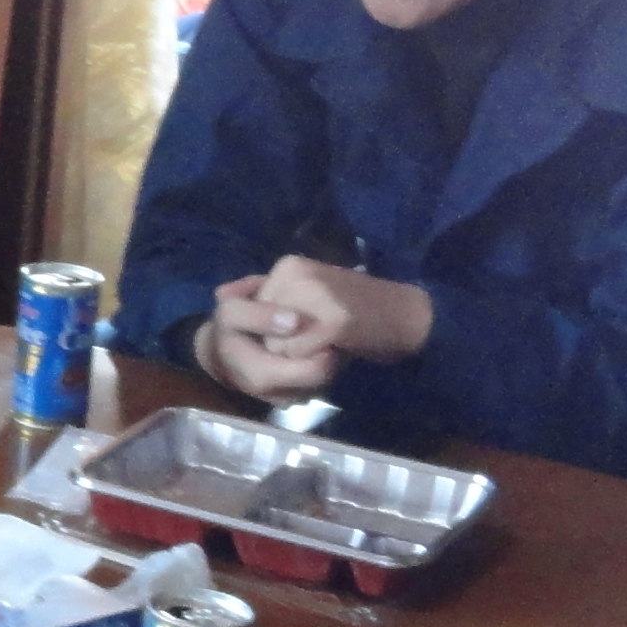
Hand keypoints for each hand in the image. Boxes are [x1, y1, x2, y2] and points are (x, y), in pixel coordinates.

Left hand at [195, 257, 435, 400]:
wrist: (407, 315)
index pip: (250, 311)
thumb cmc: (356, 310)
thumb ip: (265, 297)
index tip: (299, 331)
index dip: (273, 332)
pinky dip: (313, 361)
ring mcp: (314, 293)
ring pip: (277, 344)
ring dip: (298, 355)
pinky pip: (298, 353)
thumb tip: (219, 295)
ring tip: (328, 343)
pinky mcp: (333, 320)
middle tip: (318, 340)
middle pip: (261, 329)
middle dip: (283, 345)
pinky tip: (336, 349)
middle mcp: (295, 272)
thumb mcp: (306, 297)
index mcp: (288, 265)